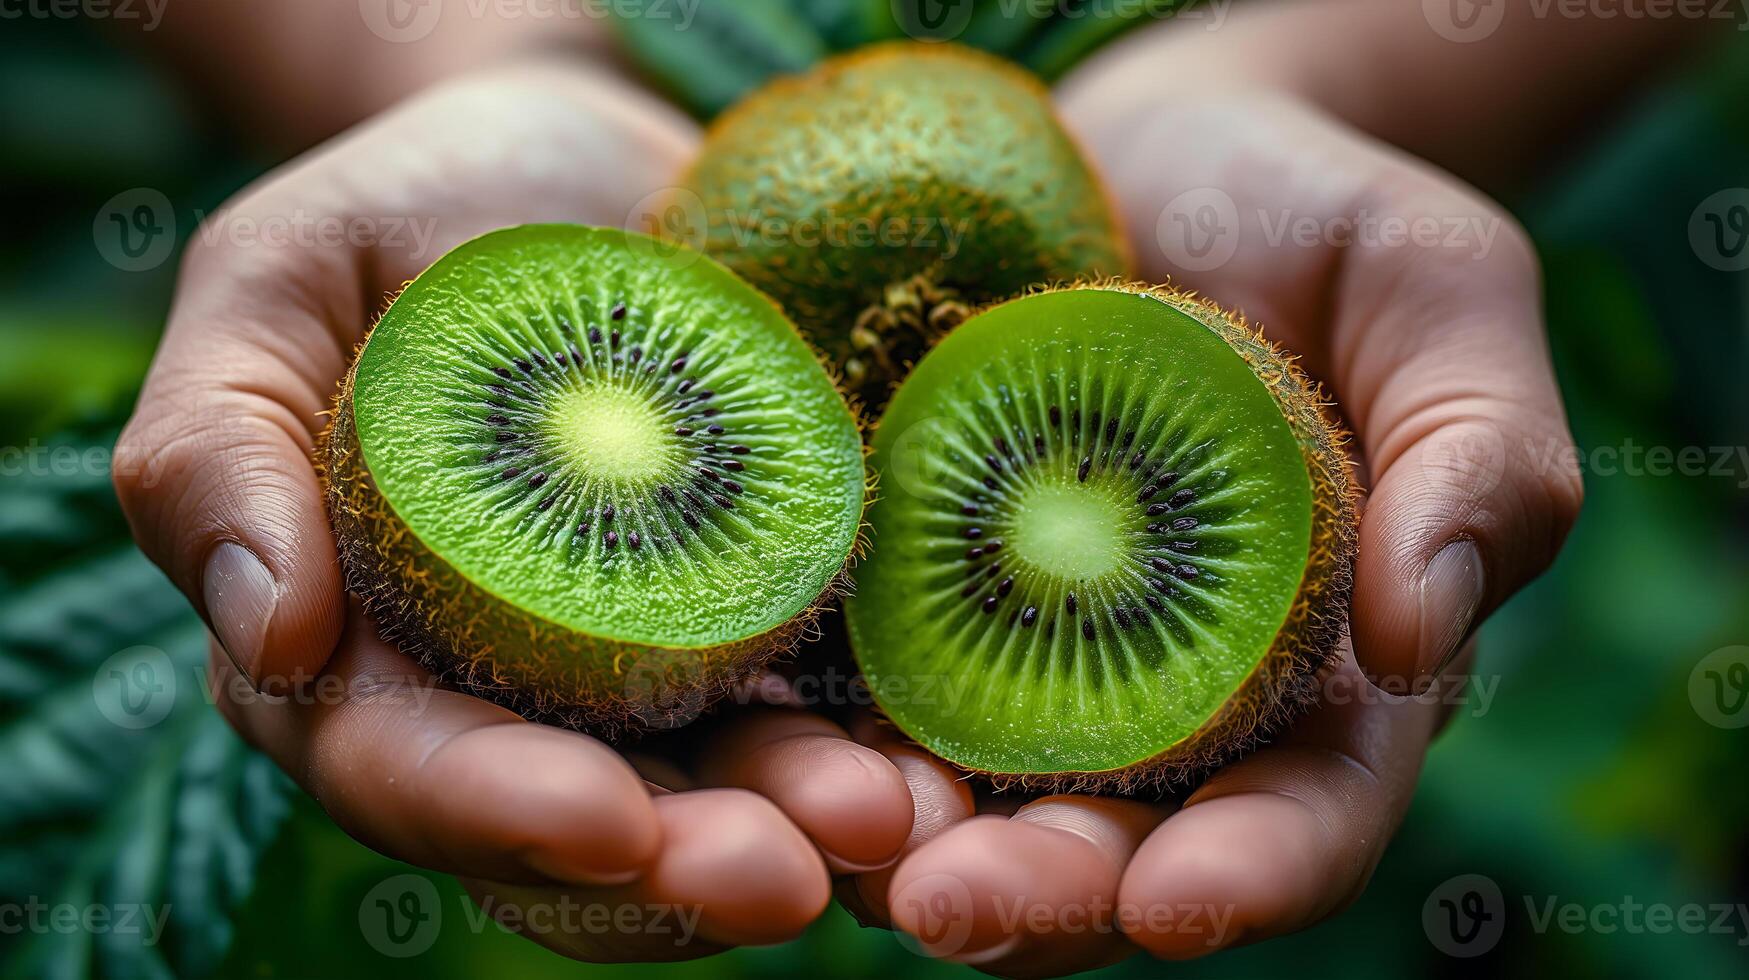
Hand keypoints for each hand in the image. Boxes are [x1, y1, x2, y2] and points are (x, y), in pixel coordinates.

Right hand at [113, 61, 913, 960]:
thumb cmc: (406, 216)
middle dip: (682, 868)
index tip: (604, 823)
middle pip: (587, 831)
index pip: (411, 770)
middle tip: (787, 876)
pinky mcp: (777, 618)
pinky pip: (831, 707)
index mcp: (366, 653)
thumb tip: (268, 638)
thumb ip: (217, 449)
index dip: (497, 812)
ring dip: (807, 834)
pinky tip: (954, 759)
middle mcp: (517, 696)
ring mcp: (660, 669)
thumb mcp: (275, 283)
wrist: (587, 169)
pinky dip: (887, 743)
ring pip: (724, 796)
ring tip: (895, 826)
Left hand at [837, 80, 1583, 975]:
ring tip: (835, 846)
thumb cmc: (1317, 213)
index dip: (1250, 874)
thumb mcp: (1436, 292)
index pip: (1304, 812)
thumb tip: (1423, 642)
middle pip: (1111, 840)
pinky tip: (757, 737)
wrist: (1142, 151)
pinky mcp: (898, 583)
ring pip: (963, 792)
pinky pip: (845, 674)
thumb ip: (1479, 459)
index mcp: (1320, 666)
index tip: (1175, 903)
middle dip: (1041, 893)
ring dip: (900, 846)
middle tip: (951, 908)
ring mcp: (1014, 645)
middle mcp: (1159, 690)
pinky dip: (805, 723)